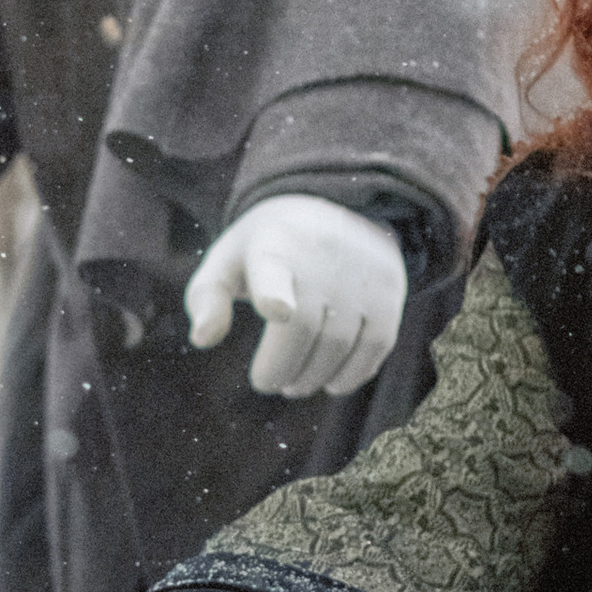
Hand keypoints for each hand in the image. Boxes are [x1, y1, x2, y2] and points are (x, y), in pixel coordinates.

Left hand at [183, 194, 407, 399]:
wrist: (338, 208)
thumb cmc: (269, 249)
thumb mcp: (229, 260)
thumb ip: (207, 298)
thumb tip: (202, 339)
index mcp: (273, 247)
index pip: (274, 270)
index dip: (276, 294)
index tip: (278, 311)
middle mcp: (322, 258)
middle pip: (302, 330)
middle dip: (282, 368)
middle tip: (269, 382)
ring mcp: (360, 275)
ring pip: (338, 345)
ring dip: (313, 378)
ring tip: (296, 383)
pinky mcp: (389, 292)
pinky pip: (374, 347)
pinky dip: (351, 375)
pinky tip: (332, 382)